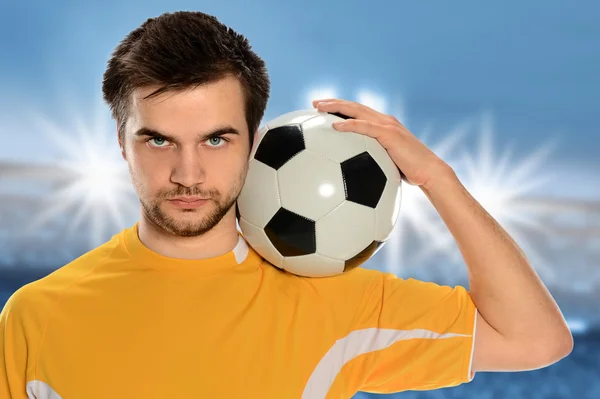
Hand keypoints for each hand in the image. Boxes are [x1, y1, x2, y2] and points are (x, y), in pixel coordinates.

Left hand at [312, 98, 453, 189]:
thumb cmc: (410, 172)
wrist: (429, 172)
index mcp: (383, 126)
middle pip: (354, 106)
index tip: (323, 109)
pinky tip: (334, 126)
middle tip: (315, 103)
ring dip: (336, 107)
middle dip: (333, 102)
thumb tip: (357, 173)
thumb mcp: (387, 164)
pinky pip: (364, 127)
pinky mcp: (389, 134)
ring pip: (357, 111)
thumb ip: (373, 161)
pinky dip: (349, 124)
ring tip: (319, 107)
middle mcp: (384, 121)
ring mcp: (387, 125)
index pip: (358, 112)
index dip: (340, 108)